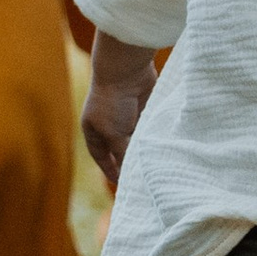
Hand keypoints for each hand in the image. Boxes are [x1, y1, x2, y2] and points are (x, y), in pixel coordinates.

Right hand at [81, 37, 158, 187]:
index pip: (102, 156)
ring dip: (143, 150)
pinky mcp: (143, 108)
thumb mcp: (115, 133)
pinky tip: (162, 149)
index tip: (122, 185)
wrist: (126, 70)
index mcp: (94, 130)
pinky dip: (152, 137)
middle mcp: (109, 125)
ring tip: (154, 167)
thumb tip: (131, 171)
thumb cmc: (113, 102)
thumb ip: (122, 153)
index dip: (110, 170)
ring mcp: (127, 116)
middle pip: (119, 149)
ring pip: (135, 139)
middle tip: (140, 180)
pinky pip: (147, 128)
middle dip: (128, 162)